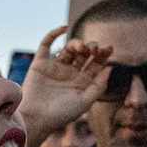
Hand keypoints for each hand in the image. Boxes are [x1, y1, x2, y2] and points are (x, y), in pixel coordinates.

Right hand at [17, 25, 111, 146]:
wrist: (36, 118)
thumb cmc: (61, 114)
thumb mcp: (85, 102)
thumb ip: (99, 86)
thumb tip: (110, 67)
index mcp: (82, 82)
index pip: (96, 64)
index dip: (103, 55)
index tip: (109, 48)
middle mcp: (70, 73)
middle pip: (84, 54)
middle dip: (91, 48)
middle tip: (94, 48)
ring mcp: (55, 67)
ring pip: (69, 48)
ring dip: (77, 43)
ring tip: (81, 47)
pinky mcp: (40, 63)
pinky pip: (46, 44)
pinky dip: (54, 34)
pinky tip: (64, 28)